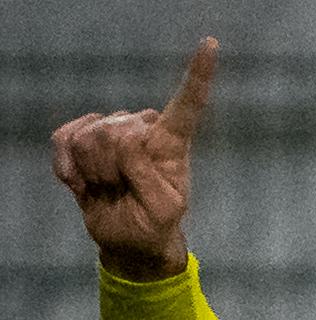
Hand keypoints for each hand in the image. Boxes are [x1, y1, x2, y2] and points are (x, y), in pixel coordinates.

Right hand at [50, 37, 217, 279]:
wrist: (127, 239)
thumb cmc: (153, 225)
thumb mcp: (161, 211)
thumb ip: (147, 175)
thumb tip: (124, 140)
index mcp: (172, 144)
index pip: (185, 106)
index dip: (197, 76)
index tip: (211, 45)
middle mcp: (142, 127)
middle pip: (116, 133)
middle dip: (114, 171)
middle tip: (125, 192)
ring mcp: (111, 128)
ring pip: (89, 138)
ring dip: (94, 173)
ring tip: (110, 188)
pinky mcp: (82, 134)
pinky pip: (64, 140)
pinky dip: (67, 166)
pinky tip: (81, 183)